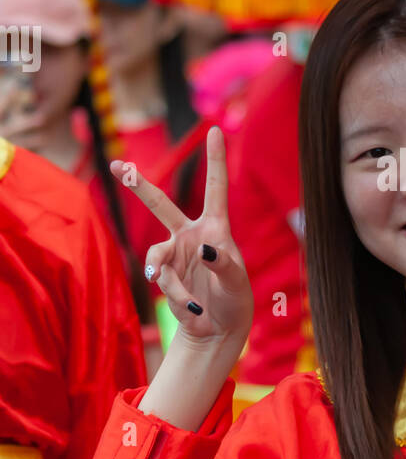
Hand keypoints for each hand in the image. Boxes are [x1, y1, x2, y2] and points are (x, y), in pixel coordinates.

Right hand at [111, 126, 252, 352]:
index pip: (215, 188)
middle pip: (160, 205)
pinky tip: (194, 310)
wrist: (218, 328)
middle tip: (115, 166)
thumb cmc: (234, 299)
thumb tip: (203, 249)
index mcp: (216, 228)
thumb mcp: (237, 281)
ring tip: (192, 304)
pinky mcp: (164, 275)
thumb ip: (223, 264)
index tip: (217, 129)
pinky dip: (178, 297)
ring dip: (172, 283)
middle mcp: (191, 235)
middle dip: (138, 185)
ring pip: (157, 258)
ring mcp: (174, 254)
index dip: (215, 159)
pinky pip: (161, 281)